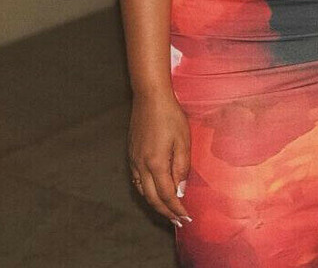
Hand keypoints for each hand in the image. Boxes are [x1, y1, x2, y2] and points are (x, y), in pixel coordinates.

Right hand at [127, 90, 192, 228]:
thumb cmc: (170, 116)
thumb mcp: (183, 141)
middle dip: (166, 213)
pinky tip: (153, 191)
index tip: (186, 218)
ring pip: (142, 191)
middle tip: (177, 222)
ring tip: (167, 211)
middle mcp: (141, 165)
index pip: (167, 196)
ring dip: (155, 204)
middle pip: (152, 198)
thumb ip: (182, 168)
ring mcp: (134, 160)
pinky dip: (146, 191)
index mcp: (156, 164)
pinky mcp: (131, 153)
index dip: (177, 209)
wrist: (150, 97)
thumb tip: (180, 191)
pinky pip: (136, 180)